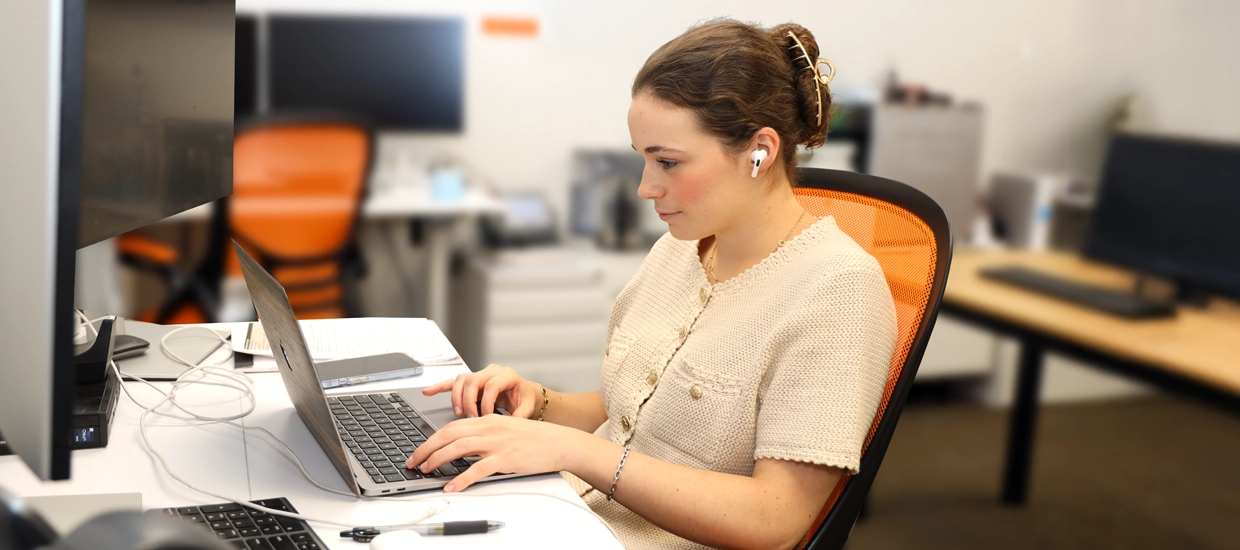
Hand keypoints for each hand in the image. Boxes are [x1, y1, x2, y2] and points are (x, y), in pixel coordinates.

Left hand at [404, 414, 576, 491]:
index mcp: (488, 420)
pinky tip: (452, 486)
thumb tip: (464, 447)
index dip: (431, 438)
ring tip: (425, 471)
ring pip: (458, 448)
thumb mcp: (507, 429)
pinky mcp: (505, 459)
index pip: (451, 426)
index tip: (420, 450)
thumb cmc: (536, 439)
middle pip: (449, 435)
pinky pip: (478, 469)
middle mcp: (490, 428)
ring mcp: (497, 443)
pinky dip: (461, 478)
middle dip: (426, 448)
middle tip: (413, 461)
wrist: (560, 442)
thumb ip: (486, 434)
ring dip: (437, 460)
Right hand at [421, 364, 539, 418]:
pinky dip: (439, 387)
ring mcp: (480, 375)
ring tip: (458, 412)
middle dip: (469, 401)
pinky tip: (427, 392)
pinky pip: (452, 382)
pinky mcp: (471, 382)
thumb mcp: (527, 407)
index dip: (487, 402)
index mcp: (507, 375)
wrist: (525, 394)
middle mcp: (491, 371)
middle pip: (473, 380)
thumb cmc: (525, 399)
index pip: (491, 385)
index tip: (487, 417)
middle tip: (471, 418)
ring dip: (457, 397)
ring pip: (461, 380)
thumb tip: (512, 424)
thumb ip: (520, 415)